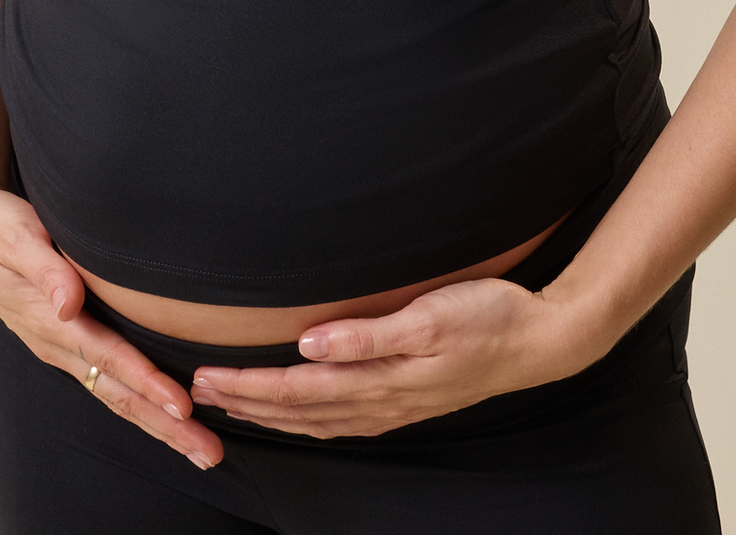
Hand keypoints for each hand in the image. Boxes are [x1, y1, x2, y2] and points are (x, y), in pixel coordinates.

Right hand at [0, 182, 223, 468]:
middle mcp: (58, 343)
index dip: (146, 383)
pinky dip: (139, 401)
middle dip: (164, 425)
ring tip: (197, 447)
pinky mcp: (65, 339)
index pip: (108, 358)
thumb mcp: (16, 237)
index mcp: (50, 321)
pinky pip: (107, 379)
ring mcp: (61, 346)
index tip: (182, 406)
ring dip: (157, 423)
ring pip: (115, 393)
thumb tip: (68, 303)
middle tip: (207, 453)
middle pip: (118, 393)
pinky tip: (163, 414)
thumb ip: (45, 268)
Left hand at [190, 276, 589, 439]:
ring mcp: (394, 405)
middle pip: (297, 409)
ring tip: (232, 405)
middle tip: (197, 393)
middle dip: (245, 403)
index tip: (205, 379)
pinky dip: (307, 420)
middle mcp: (380, 400)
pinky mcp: (406, 400)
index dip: (248, 386)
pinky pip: (341, 420)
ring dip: (270, 414)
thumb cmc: (486, 316)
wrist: (538, 340)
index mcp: (379, 379)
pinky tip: (298, 414)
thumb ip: (366, 335)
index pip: (296, 389)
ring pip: (316, 420)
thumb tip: (309, 345)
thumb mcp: (428, 316)